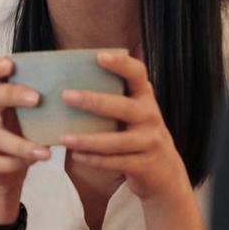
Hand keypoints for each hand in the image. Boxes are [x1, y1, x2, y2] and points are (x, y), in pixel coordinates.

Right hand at [0, 56, 47, 214]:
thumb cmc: (28, 132)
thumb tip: (88, 87)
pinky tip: (33, 164)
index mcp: (2, 93)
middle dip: (14, 95)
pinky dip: (17, 163)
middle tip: (36, 99)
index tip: (9, 65)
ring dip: (21, 144)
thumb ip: (51, 100)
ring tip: (44, 152)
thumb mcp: (37, 114)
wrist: (8, 167)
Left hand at [59, 49, 190, 205]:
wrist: (165, 172)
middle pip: (123, 107)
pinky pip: (116, 162)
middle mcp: (150, 116)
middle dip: (93, 102)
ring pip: (116, 141)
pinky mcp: (145, 165)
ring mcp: (150, 142)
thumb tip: (65, 85)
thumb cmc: (137, 134)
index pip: (137, 74)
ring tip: (63, 138)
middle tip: (66, 96)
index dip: (121, 64)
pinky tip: (76, 156)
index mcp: (145, 98)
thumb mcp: (133, 113)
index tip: (99, 56)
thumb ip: (113, 98)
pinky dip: (95, 160)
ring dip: (88, 140)